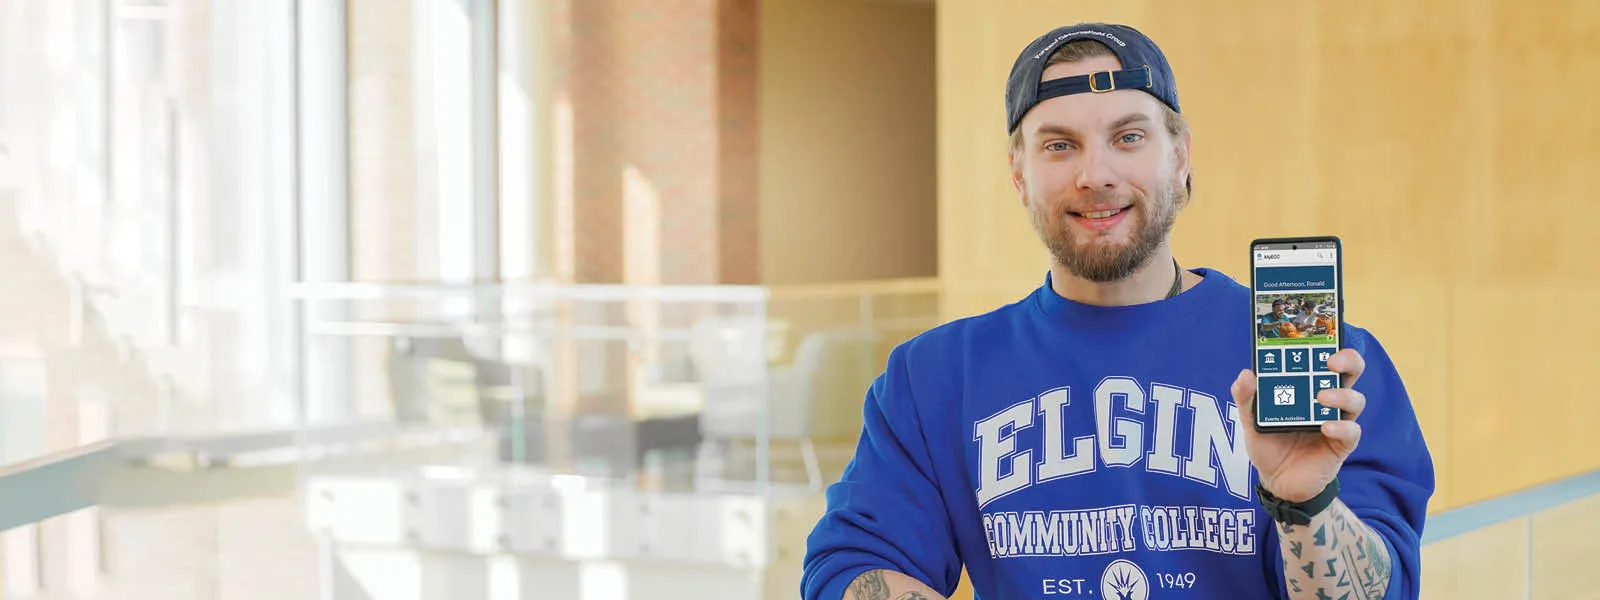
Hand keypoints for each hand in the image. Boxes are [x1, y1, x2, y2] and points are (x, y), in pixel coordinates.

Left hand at [1231, 349, 1366, 501]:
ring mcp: (1338, 420)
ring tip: (1322, 397)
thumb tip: (1245, 374)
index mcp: (1307, 386)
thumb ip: (1246, 398)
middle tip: (1330, 361)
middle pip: (1350, 371)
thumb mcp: (1250, 420)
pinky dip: (1341, 427)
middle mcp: (1327, 399)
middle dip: (1346, 360)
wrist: (1277, 481)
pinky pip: (1351, 432)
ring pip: (1355, 399)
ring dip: (1341, 395)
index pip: (1322, 359)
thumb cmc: (1269, 445)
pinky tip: (1326, 427)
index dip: (1325, 344)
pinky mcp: (1342, 444)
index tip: (1317, 335)